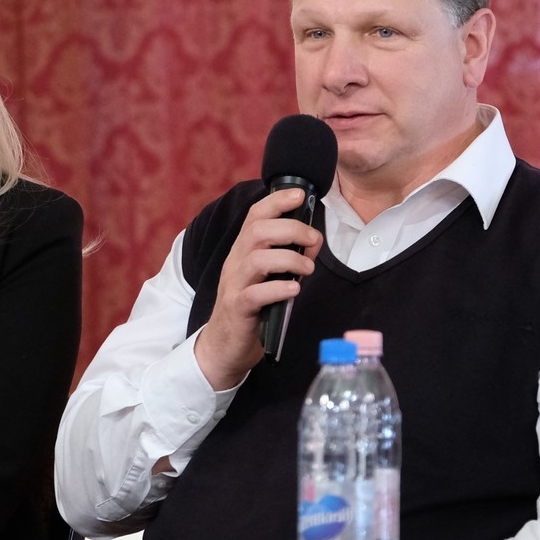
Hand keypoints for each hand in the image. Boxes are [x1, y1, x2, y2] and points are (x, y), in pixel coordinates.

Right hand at [193, 188, 321, 388]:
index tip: (300, 194)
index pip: (255, 216)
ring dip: (290, 258)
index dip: (277, 201)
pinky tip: (294, 289)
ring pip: (257, 259)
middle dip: (291, 228)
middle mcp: (235, 262)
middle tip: (314, 239)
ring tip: (308, 267)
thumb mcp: (267, 276)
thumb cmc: (252, 307)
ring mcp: (234, 285)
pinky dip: (279, 288)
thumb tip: (313, 239)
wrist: (225, 345)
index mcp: (243, 251)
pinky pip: (256, 294)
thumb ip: (286, 256)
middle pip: (258, 232)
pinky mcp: (237, 309)